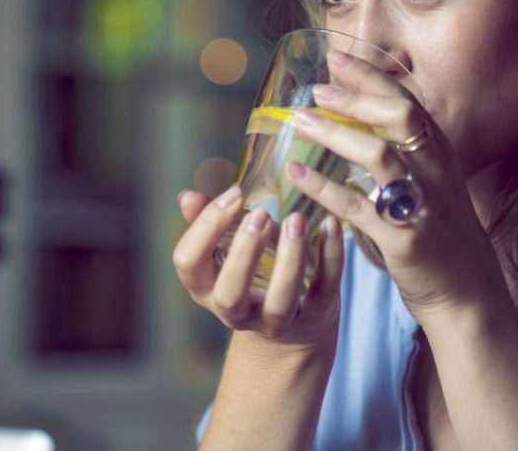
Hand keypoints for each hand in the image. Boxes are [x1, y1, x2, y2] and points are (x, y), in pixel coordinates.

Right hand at [172, 187, 343, 347]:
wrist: (293, 325)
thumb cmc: (252, 272)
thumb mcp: (227, 248)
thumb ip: (209, 222)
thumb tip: (186, 197)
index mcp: (206, 287)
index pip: (188, 263)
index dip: (205, 227)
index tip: (234, 193)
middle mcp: (235, 311)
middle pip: (229, 292)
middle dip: (244, 253)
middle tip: (262, 214)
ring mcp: (275, 320)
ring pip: (280, 300)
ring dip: (289, 259)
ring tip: (297, 219)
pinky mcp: (314, 316)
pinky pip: (324, 289)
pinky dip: (330, 258)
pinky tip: (331, 226)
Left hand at [285, 50, 509, 323]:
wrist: (466, 291)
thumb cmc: (438, 230)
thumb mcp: (431, 179)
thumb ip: (402, 148)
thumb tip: (358, 112)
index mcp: (439, 152)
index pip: (406, 99)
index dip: (371, 75)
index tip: (336, 56)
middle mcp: (435, 171)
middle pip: (400, 116)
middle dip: (357, 97)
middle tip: (317, 89)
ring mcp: (422, 203)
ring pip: (379, 156)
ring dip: (336, 134)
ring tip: (300, 123)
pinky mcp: (403, 238)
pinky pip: (358, 207)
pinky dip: (324, 188)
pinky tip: (296, 175)